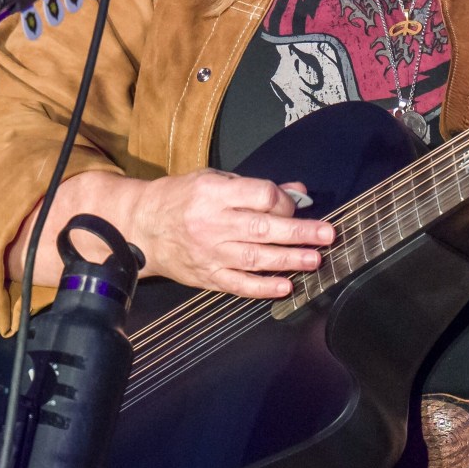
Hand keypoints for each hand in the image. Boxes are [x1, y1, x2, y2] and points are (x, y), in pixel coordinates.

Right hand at [125, 170, 335, 298]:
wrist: (140, 226)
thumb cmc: (180, 198)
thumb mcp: (214, 180)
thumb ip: (255, 187)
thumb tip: (297, 191)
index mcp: (214, 193)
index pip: (260, 196)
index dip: (283, 202)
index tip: (293, 206)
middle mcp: (212, 223)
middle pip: (263, 228)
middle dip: (300, 232)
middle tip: (327, 234)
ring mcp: (209, 253)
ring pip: (255, 258)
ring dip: (289, 260)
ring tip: (315, 260)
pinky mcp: (206, 276)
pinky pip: (238, 285)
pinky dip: (263, 288)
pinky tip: (286, 286)